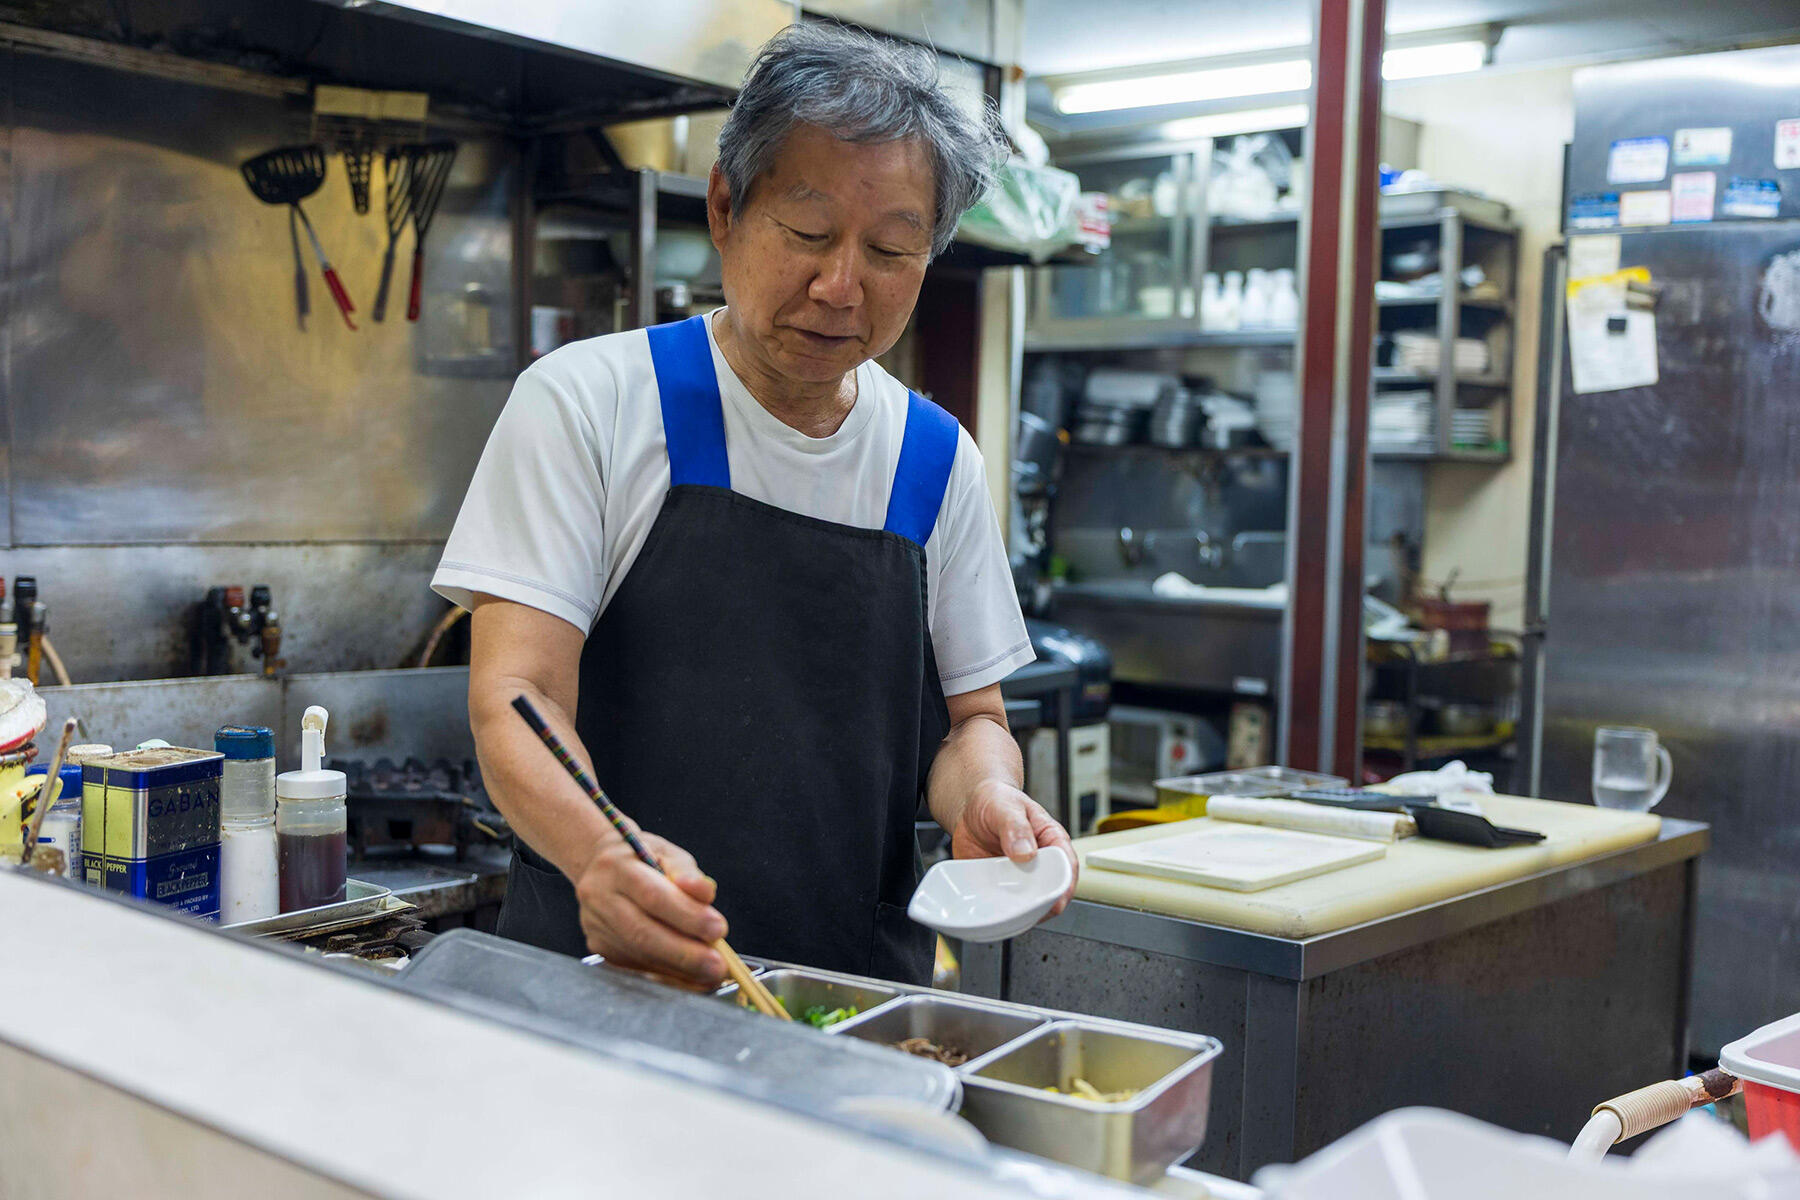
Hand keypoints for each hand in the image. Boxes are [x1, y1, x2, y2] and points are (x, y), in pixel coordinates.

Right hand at [574, 830, 727, 986]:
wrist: (600, 869)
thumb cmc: (641, 860)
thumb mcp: (666, 853)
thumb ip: (687, 872)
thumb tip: (706, 892)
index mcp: (617, 868)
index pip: (653, 895)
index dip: (687, 916)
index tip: (718, 929)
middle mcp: (600, 898)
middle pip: (642, 932)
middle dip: (684, 953)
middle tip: (718, 964)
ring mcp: (596, 927)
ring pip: (639, 955)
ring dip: (679, 969)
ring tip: (711, 973)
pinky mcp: (600, 948)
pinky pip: (637, 966)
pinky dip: (668, 975)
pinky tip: (692, 977)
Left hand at [950, 779, 1079, 917]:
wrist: (972, 807)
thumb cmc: (997, 800)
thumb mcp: (1006, 806)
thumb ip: (1016, 826)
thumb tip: (1026, 851)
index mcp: (1051, 840)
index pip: (1067, 866)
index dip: (1064, 886)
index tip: (1056, 899)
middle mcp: (1039, 863)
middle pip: (1049, 892)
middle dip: (1039, 905)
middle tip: (1023, 908)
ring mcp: (1019, 877)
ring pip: (1026, 903)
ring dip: (1016, 911)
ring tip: (1003, 912)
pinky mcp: (1000, 886)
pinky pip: (1002, 904)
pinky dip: (995, 910)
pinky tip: (987, 910)